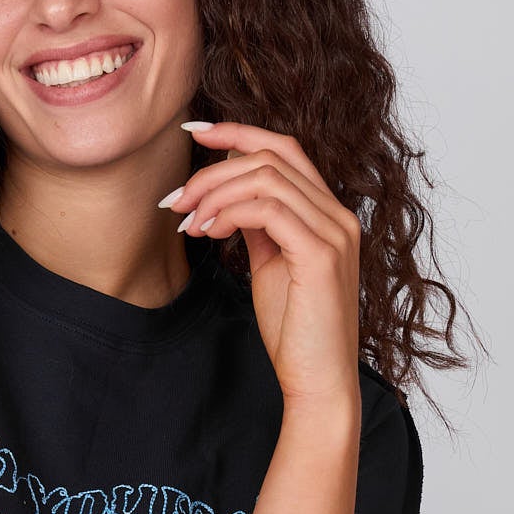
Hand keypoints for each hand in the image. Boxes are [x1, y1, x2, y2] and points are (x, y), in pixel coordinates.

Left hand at [164, 120, 361, 410]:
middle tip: (175, 199)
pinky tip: (206, 233)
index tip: (193, 132)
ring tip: (186, 221)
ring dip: (214, 193)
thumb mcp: (271, 266)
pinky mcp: (320, 254)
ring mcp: (335, 232)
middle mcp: (338, 216)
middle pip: (272, 156)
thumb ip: (259, 227)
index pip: (285, 149)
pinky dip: (229, 213)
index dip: (238, 133)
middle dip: (212, 170)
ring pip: (266, 178)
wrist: (318, 382)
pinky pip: (268, 209)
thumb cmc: (294, 332)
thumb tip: (227, 199)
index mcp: (328, 214)